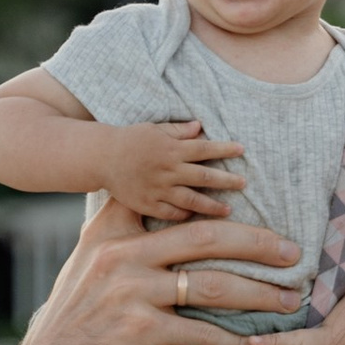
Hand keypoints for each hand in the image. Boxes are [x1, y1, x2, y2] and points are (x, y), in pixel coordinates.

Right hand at [13, 204, 303, 344]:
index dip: (212, 198)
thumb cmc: (73, 325)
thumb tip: (159, 212)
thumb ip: (119, 236)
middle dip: (258, 243)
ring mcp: (131, 292)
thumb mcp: (86, 266)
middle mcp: (120, 255)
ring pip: (213, 285)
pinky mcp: (142, 332)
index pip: (167, 200)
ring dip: (259, 293)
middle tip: (293, 251)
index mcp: (109, 232)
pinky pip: (205, 335)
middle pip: (206, 236)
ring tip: (291, 298)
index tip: (252, 199)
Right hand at [101, 118, 246, 221]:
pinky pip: (172, 214)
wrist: (101, 158)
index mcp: (171, 149)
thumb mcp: (154, 129)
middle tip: (244, 183)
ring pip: (192, 201)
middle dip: (227, 181)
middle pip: (204, 178)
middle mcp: (167, 170)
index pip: (205, 149)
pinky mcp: (148, 204)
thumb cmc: (130, 140)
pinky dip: (186, 216)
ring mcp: (158, 190)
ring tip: (229, 210)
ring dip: (212, 206)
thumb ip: (178, 131)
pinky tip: (197, 217)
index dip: (225, 150)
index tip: (243, 150)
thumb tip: (201, 127)